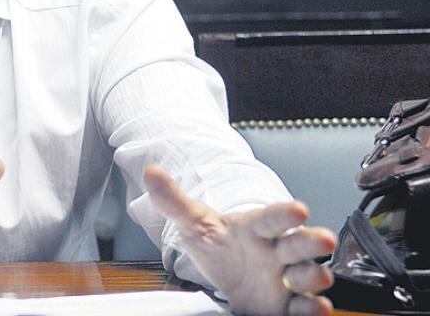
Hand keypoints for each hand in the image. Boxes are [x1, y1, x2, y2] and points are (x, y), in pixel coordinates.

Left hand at [144, 165, 335, 315]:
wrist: (225, 271)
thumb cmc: (217, 243)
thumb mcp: (193, 222)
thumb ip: (174, 200)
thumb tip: (151, 172)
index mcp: (255, 227)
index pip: (270, 217)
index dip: (284, 214)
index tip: (299, 209)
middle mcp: (276, 251)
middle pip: (297, 244)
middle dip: (312, 242)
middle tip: (323, 240)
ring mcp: (285, 278)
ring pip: (306, 275)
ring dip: (314, 277)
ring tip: (319, 279)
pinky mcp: (287, 305)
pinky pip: (303, 307)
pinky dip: (312, 310)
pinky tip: (319, 308)